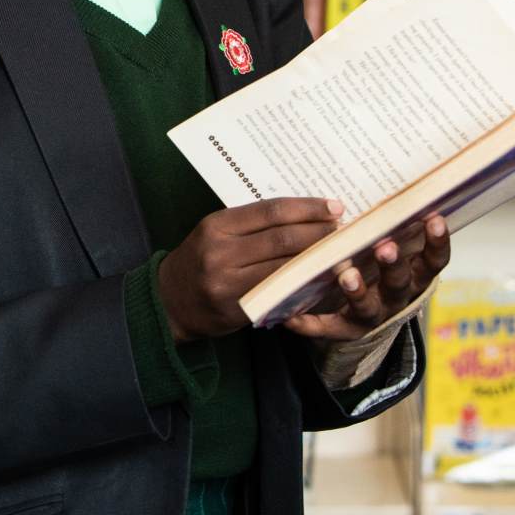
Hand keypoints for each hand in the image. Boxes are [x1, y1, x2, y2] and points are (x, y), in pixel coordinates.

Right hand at [159, 198, 342, 340]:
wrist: (170, 301)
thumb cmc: (200, 261)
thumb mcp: (216, 234)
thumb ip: (251, 225)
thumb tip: (303, 215)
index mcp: (217, 225)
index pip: (270, 211)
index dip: (307, 208)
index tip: (334, 206)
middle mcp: (220, 252)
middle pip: (282, 237)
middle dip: (320, 233)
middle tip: (344, 230)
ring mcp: (228, 283)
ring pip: (285, 267)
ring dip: (318, 259)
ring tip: (340, 253)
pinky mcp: (238, 308)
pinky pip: (279, 293)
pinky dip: (305, 284)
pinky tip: (322, 279)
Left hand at [283, 214, 450, 341]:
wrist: (359, 313)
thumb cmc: (376, 267)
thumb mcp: (388, 247)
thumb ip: (390, 226)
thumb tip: (392, 185)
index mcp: (412, 276)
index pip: (433, 261)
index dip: (436, 242)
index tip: (433, 218)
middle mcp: (395, 298)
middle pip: (400, 283)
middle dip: (393, 264)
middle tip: (385, 246)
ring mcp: (370, 315)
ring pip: (368, 307)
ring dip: (357, 291)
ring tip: (345, 276)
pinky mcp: (342, 330)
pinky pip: (326, 328)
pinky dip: (310, 323)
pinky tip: (292, 316)